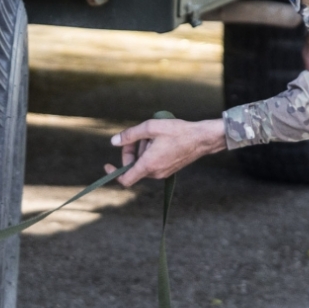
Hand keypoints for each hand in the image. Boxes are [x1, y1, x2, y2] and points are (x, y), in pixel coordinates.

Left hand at [106, 117, 226, 186]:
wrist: (201, 138)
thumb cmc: (177, 131)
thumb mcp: (151, 127)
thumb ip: (130, 135)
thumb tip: (113, 141)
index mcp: (149, 165)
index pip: (125, 180)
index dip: (114, 173)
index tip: (108, 165)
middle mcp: (155, 173)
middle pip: (133, 166)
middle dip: (131, 150)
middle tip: (139, 135)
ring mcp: (163, 172)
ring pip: (143, 164)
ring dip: (142, 150)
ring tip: (154, 136)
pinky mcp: (168, 170)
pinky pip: (152, 163)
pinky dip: (151, 152)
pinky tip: (160, 140)